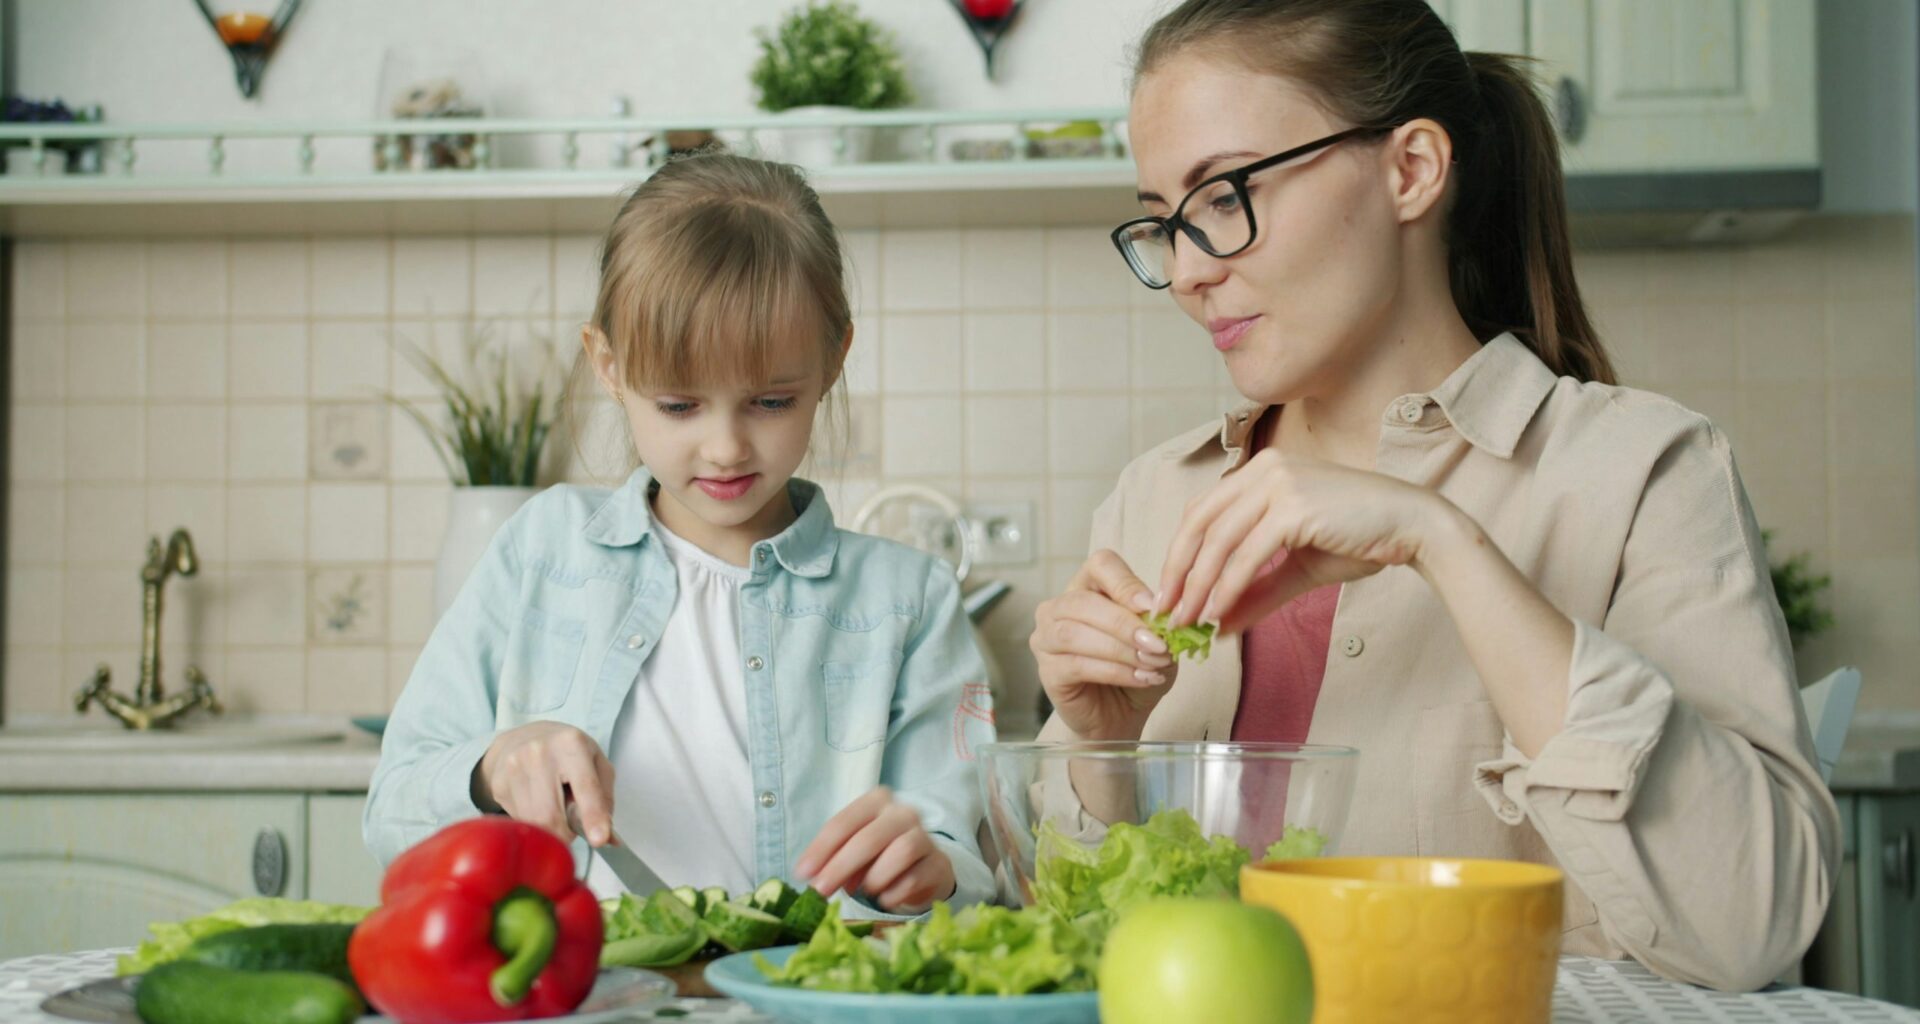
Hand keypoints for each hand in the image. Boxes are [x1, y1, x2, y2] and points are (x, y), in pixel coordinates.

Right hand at [472, 721, 615, 845]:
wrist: (522, 739)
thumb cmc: (566, 753)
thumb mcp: (595, 762)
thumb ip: (604, 798)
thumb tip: (610, 839)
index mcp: (571, 744)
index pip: (585, 787)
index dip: (593, 816)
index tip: (600, 839)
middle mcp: (540, 752)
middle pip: (552, 815)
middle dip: (566, 834)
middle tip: (572, 829)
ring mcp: (515, 767)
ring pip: (534, 823)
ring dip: (549, 829)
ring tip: (555, 810)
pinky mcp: (499, 783)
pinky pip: (519, 820)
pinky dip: (533, 822)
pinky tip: (536, 804)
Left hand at [795, 787, 955, 913]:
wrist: (922, 869)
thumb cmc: (879, 855)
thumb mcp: (853, 850)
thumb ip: (834, 858)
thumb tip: (813, 877)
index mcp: (876, 801)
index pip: (844, 823)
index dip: (820, 849)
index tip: (802, 874)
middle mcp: (903, 813)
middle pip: (869, 838)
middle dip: (840, 867)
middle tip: (820, 891)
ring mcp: (925, 837)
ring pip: (899, 853)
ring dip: (873, 878)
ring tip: (863, 890)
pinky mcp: (938, 864)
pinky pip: (913, 879)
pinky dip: (892, 893)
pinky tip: (884, 898)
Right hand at [1032, 550, 1178, 741]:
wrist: (1121, 717)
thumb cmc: (1136, 670)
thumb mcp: (1156, 641)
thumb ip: (1156, 624)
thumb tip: (1164, 613)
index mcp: (1088, 587)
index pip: (1101, 565)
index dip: (1126, 583)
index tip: (1154, 607)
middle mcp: (1059, 607)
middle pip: (1084, 601)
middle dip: (1125, 623)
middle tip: (1158, 645)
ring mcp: (1046, 638)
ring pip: (1075, 633)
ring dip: (1120, 649)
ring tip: (1151, 664)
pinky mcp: (1046, 670)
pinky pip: (1076, 664)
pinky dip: (1113, 671)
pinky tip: (1139, 678)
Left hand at [1157, 450, 1450, 634]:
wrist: (1413, 527)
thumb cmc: (1360, 539)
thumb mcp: (1297, 566)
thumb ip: (1256, 590)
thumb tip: (1218, 625)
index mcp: (1261, 471)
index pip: (1202, 511)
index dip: (1179, 553)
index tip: (1169, 593)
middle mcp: (1265, 469)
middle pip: (1199, 522)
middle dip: (1178, 571)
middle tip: (1166, 612)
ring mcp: (1279, 483)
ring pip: (1219, 540)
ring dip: (1198, 585)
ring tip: (1188, 621)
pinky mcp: (1294, 507)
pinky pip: (1246, 554)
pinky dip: (1227, 587)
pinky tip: (1217, 613)